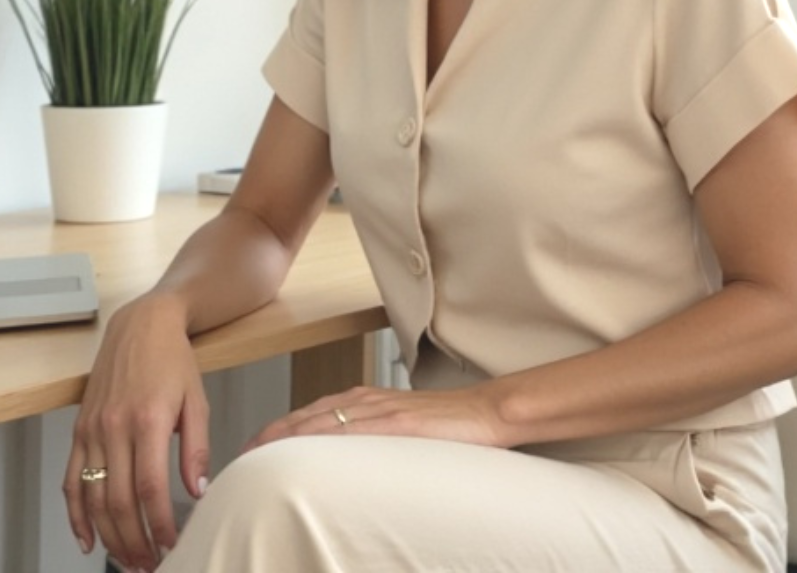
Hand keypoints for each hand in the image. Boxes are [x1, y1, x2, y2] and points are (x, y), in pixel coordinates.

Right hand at [63, 295, 209, 571]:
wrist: (142, 324)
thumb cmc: (173, 359)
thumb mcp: (197, 399)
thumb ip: (196, 447)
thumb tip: (197, 490)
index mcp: (148, 420)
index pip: (150, 488)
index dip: (160, 523)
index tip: (173, 543)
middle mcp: (114, 427)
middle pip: (118, 501)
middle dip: (134, 540)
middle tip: (149, 563)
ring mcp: (92, 430)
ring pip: (93, 497)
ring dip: (108, 535)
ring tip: (126, 558)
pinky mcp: (79, 430)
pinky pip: (71, 480)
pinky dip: (76, 514)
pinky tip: (88, 537)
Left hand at [245, 383, 506, 451]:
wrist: (486, 412)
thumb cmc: (448, 427)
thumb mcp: (399, 432)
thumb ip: (369, 440)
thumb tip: (343, 464)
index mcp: (364, 402)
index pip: (308, 417)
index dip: (276, 433)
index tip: (249, 452)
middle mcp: (366, 401)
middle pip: (305, 417)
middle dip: (271, 437)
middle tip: (240, 459)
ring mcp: (380, 410)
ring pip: (321, 421)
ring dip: (287, 438)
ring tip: (257, 457)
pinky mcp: (397, 423)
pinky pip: (353, 430)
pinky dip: (324, 438)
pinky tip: (307, 450)